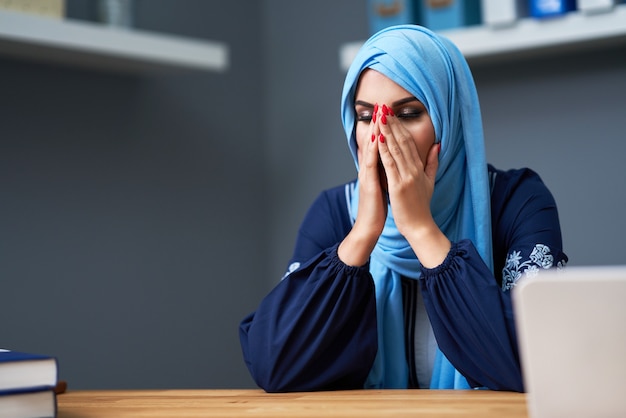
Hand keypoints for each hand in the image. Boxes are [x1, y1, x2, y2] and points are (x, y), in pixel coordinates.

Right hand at [338, 106, 387, 266]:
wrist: (368, 227)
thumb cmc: (378, 209)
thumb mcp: (385, 187)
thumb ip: (388, 173)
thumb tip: (393, 163)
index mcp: (374, 170)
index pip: (379, 146)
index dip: (383, 130)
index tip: (388, 114)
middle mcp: (368, 169)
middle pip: (373, 143)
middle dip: (377, 124)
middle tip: (381, 106)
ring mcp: (367, 175)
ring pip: (370, 149)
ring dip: (374, 131)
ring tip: (378, 115)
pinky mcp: (368, 183)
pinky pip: (371, 163)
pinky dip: (374, 149)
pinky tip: (377, 138)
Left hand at [377, 104, 449, 266]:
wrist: (420, 226)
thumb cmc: (421, 206)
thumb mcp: (430, 182)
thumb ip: (433, 163)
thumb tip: (438, 145)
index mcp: (419, 168)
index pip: (409, 142)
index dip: (401, 127)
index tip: (393, 114)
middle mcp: (413, 170)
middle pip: (402, 142)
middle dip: (393, 124)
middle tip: (385, 108)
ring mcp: (406, 177)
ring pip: (395, 149)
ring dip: (387, 132)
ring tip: (381, 117)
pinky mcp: (398, 186)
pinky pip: (390, 164)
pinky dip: (384, 150)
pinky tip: (379, 139)